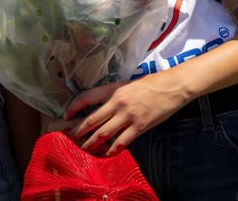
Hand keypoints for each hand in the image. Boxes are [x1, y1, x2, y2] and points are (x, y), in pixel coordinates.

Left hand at [57, 77, 186, 155]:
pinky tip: (105, 154)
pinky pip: (121, 142)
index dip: (73, 107)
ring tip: (83, 149)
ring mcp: (128, 116)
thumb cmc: (149, 85)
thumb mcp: (126, 85)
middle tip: (70, 138)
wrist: (171, 87)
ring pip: (104, 133)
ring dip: (91, 143)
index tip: (66, 115)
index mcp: (113, 89)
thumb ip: (113, 95)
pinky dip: (111, 150)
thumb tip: (99, 107)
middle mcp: (118, 102)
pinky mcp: (139, 127)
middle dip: (79, 130)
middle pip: (92, 119)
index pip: (86, 97)